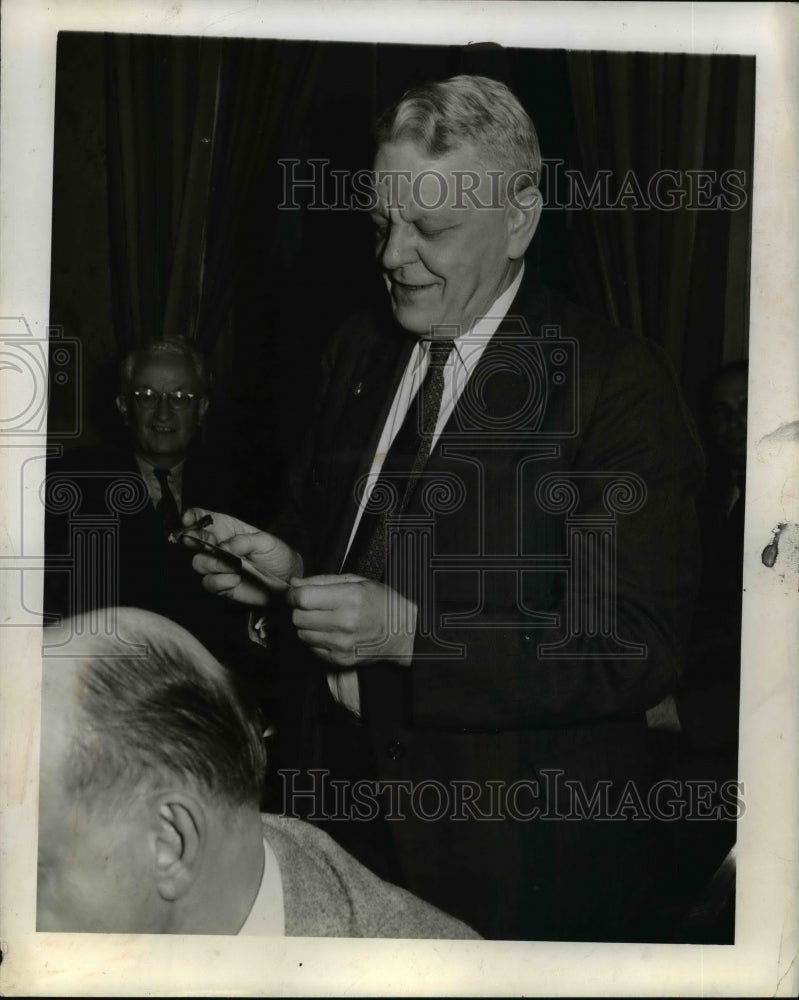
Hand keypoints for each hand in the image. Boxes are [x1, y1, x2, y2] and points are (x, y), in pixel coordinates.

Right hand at [181, 507, 302, 605]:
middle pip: (192, 541)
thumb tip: (224, 547)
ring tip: (234, 567)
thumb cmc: (276, 554)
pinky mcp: (221, 584)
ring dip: (213, 564)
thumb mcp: (266, 541)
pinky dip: (220, 582)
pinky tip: (236, 580)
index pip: (202, 519)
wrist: (286, 580)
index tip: (188, 521)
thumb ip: (244, 541)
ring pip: (198, 563)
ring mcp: (218, 565)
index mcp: (226, 528)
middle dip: (196, 542)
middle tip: (212, 546)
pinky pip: (209, 583)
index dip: (192, 517)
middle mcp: (217, 545)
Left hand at [287, 574, 416, 667]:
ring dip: (307, 625)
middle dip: (300, 610)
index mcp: (350, 598)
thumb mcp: (356, 581)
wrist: (402, 632)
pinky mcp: (340, 659)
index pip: (303, 598)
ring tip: (323, 619)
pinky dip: (316, 639)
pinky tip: (331, 632)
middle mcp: (345, 623)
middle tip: (312, 606)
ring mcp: (342, 644)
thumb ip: (322, 581)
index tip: (295, 594)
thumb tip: (294, 584)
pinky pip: (312, 648)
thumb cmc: (381, 603)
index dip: (293, 595)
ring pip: (302, 634)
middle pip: (298, 617)